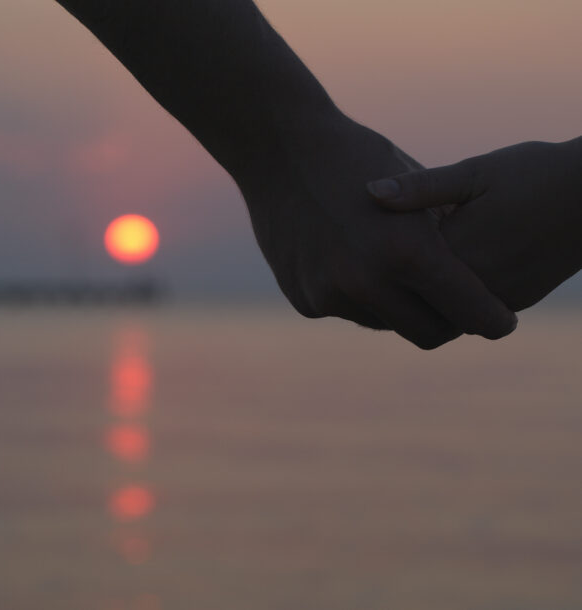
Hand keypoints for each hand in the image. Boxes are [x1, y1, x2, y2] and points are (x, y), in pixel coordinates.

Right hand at [237, 113, 516, 348]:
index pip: (469, 312)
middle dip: (446, 322)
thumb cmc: (355, 157)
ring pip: (384, 323)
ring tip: (390, 267)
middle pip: (428, 333)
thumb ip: (441, 241)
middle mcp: (366, 282)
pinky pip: (347, 312)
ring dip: (396, 306)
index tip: (501, 322)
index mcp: (406, 250)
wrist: (277, 148)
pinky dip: (356, 295)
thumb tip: (470, 281)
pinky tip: (346, 257)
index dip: (492, 320)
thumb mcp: (414, 189)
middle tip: (451, 303)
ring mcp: (329, 295)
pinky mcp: (304, 300)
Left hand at [368, 139, 581, 310]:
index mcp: (457, 252)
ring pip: (445, 310)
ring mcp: (500, 298)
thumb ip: (421, 188)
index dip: (376, 258)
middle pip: (418, 297)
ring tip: (404, 269)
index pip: (399, 270)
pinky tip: (444, 271)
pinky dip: (454, 295)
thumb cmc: (537, 174)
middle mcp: (475, 285)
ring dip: (425, 292)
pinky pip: (472, 310)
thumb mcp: (475, 172)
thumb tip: (370, 192)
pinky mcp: (518, 300)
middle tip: (371, 263)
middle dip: (396, 283)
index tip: (358, 246)